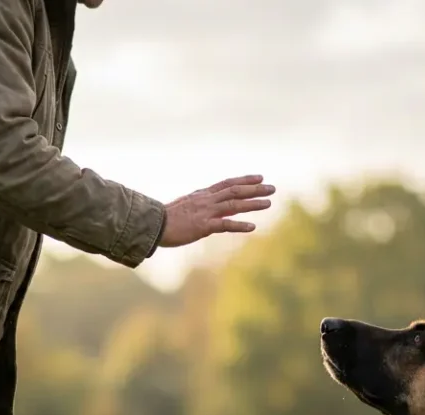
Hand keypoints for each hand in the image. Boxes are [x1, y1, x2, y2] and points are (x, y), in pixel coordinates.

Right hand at [159, 175, 275, 247]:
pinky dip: (239, 225)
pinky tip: (253, 227)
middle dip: (255, 189)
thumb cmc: (164, 219)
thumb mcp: (183, 207)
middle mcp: (206, 200)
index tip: (259, 177)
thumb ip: (196, 205)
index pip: (227, 184)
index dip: (244, 180)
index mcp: (202, 195)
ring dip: (252, 204)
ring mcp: (205, 212)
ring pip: (233, 205)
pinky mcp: (203, 226)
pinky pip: (224, 224)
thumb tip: (203, 208)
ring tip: (268, 203)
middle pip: (235, 191)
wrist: (152, 225)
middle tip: (272, 188)